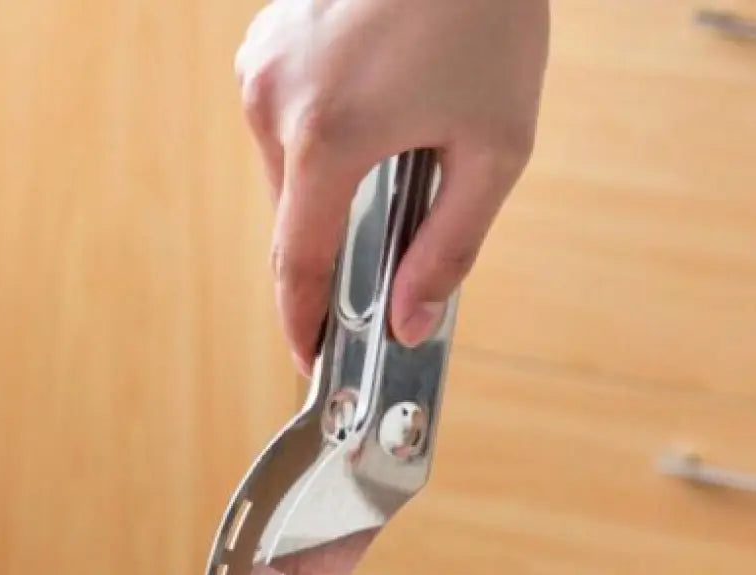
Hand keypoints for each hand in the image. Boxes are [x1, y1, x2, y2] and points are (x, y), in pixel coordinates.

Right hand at [234, 0, 549, 372]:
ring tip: (394, 157)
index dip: (303, 322)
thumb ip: (451, 248)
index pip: (299, 263)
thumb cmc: (488, 15)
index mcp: (328, 137)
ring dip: (329, 195)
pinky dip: (319, 147)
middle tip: (384, 256)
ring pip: (286, 177)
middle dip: (334, 252)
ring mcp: (261, 69)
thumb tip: (409, 323)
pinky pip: (282, 129)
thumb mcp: (495, 147)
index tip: (311, 359)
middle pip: (294, 222)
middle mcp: (275, 103)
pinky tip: (370, 116)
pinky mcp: (263, 47)